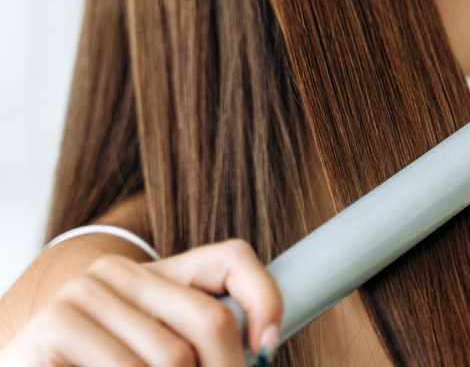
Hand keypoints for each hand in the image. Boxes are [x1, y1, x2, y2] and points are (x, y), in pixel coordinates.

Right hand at [0, 239, 281, 365]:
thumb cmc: (105, 366)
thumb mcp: (162, 349)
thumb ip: (203, 342)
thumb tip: (261, 352)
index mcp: (160, 273)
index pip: (233, 259)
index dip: (265, 300)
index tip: (267, 347)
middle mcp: (123, 272)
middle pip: (212, 321)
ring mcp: (87, 293)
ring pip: (173, 359)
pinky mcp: (57, 323)